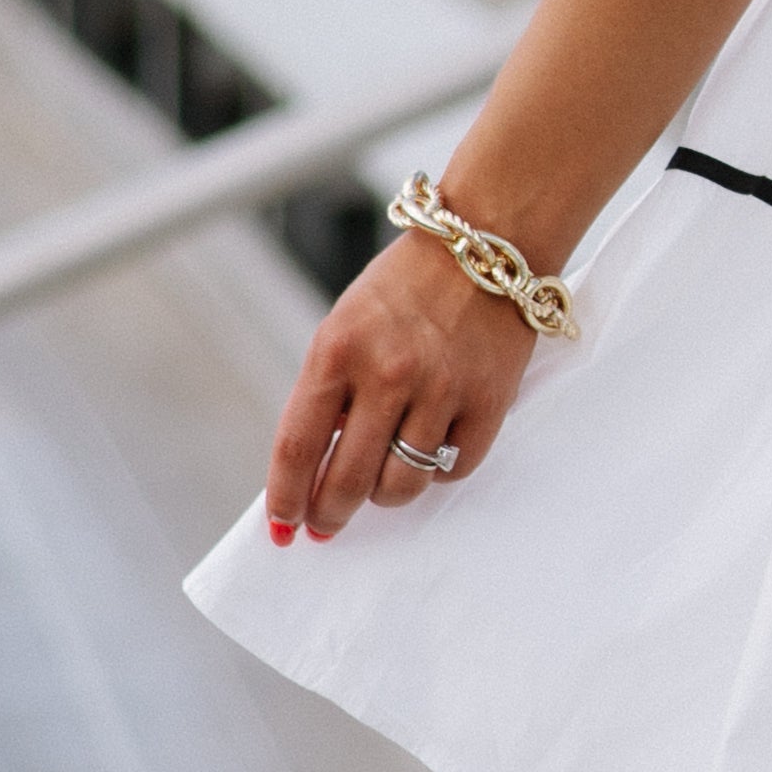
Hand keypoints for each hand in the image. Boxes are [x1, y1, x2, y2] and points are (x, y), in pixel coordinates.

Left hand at [261, 232, 535, 539]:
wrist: (488, 244)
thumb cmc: (407, 286)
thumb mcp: (346, 325)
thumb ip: (329, 391)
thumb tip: (317, 466)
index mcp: (337, 350)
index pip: (298, 445)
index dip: (286, 497)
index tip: (283, 527)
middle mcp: (387, 372)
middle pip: (348, 479)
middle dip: (330, 514)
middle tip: (327, 524)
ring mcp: (442, 388)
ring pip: (403, 484)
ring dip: (387, 495)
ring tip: (384, 482)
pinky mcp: (488, 401)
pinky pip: (455, 468)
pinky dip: (439, 470)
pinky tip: (432, 450)